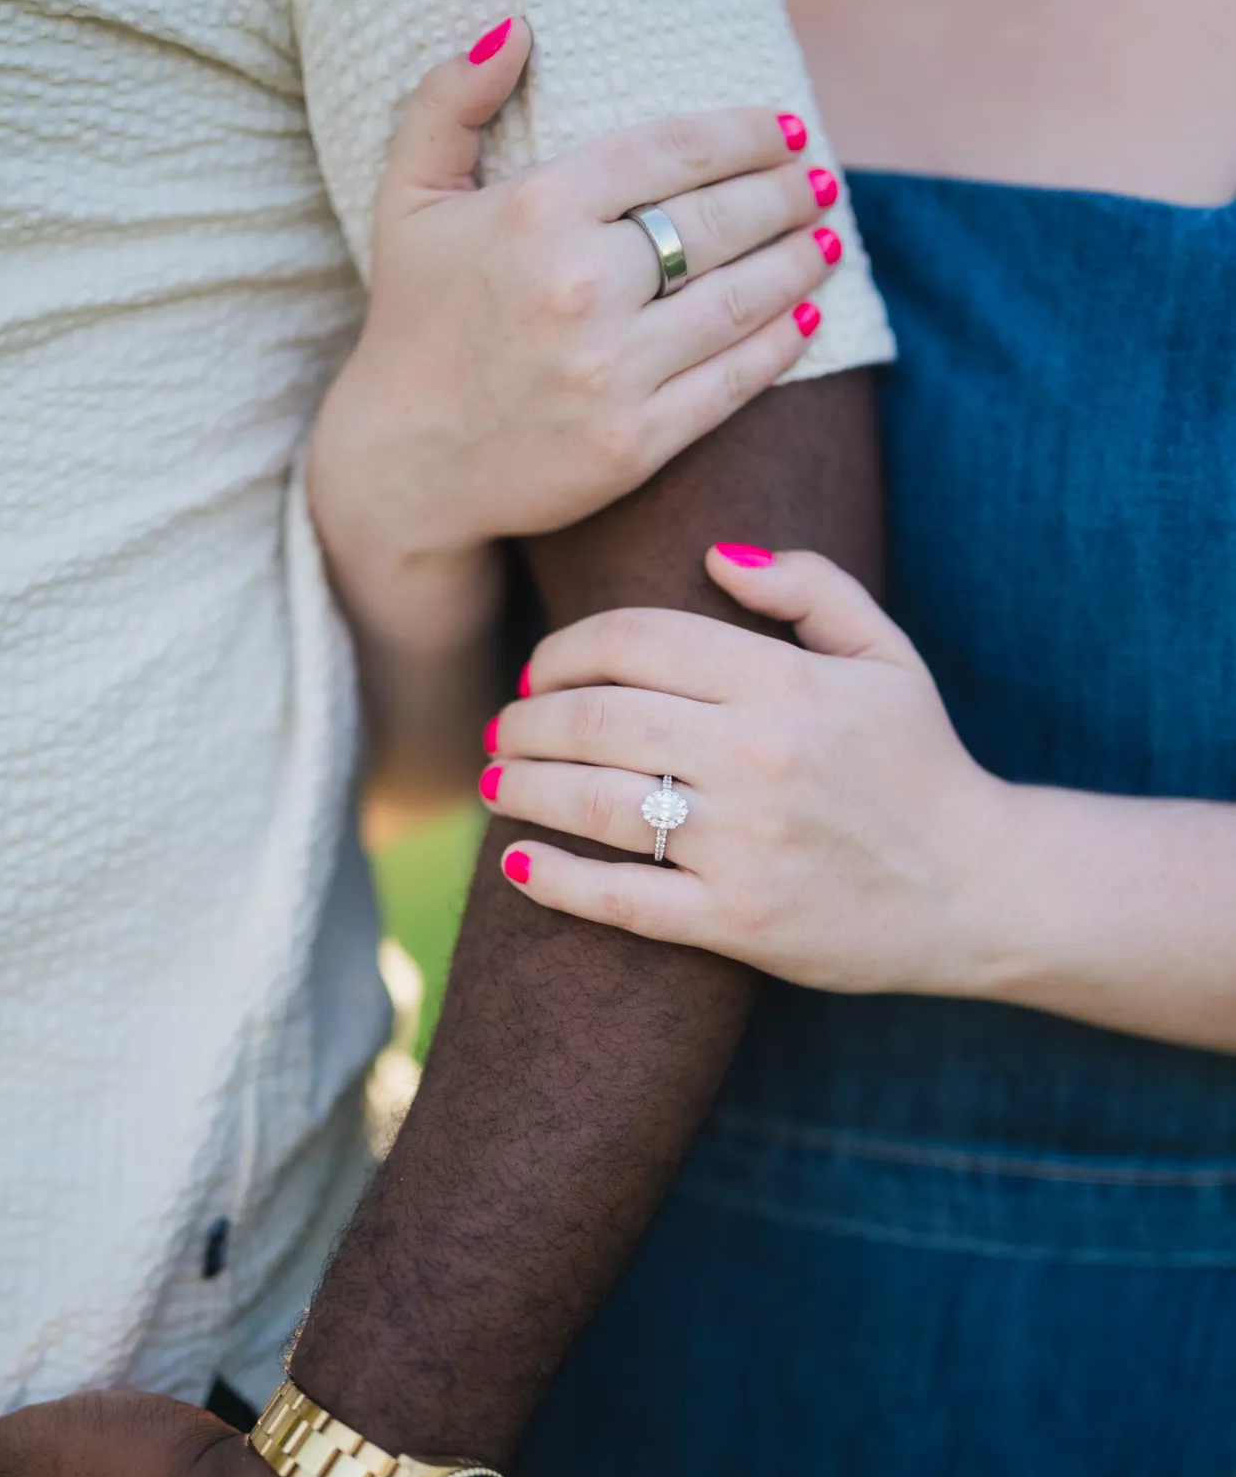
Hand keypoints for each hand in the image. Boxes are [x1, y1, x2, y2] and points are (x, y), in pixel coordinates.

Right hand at [308, 17, 842, 578]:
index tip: (784, 130)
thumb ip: (447, 102)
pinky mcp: (635, 442)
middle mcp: (581, 285)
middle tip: (819, 182)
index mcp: (536, 212)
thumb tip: (513, 25)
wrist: (404, 466)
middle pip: (719, 222)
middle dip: (785, 195)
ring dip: (797, 263)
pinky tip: (806, 318)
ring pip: (739, 300)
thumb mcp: (407, 200)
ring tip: (827, 239)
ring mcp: (612, 370)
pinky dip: (780, 345)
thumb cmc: (413, 324)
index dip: (743, 136)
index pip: (672, 152)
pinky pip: (730, 382)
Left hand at [481, 544, 1012, 996]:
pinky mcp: (739, 921)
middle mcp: (756, 756)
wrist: (981, 888)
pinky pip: (623, 899)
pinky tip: (517, 863)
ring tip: (495, 782)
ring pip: (594, 802)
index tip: (540, 669)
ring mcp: (744, 843)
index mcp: (784, 682)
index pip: (634, 640)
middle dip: (526, 719)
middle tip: (503, 728)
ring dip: (523, 787)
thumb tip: (715, 555)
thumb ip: (809, 586)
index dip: (565, 649)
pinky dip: (557, 880)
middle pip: (596, 718)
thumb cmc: (921, 764)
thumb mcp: (887, 655)